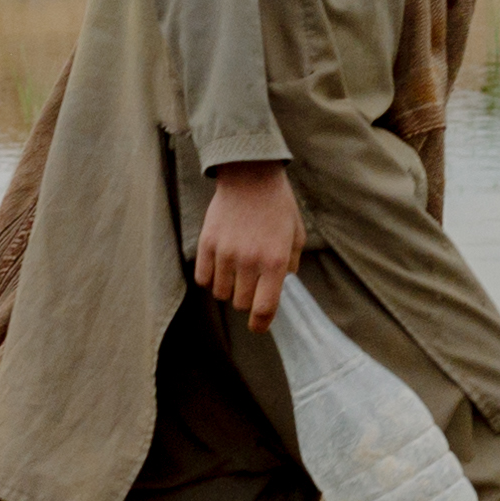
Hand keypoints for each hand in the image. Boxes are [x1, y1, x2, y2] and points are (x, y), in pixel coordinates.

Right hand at [193, 161, 301, 323]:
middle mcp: (249, 260)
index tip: (258, 325)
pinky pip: (203, 278)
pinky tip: (220, 265)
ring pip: (221, 293)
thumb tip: (283, 286)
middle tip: (252, 282)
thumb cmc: (277, 204)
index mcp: (275, 260)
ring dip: (229, 288)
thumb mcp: (296, 233)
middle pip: (241, 303)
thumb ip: (292, 264)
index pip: (264, 308)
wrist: (250, 174)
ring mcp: (225, 253)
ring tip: (236, 270)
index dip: (260, 324)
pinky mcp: (206, 244)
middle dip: (247, 298)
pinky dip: (210, 278)